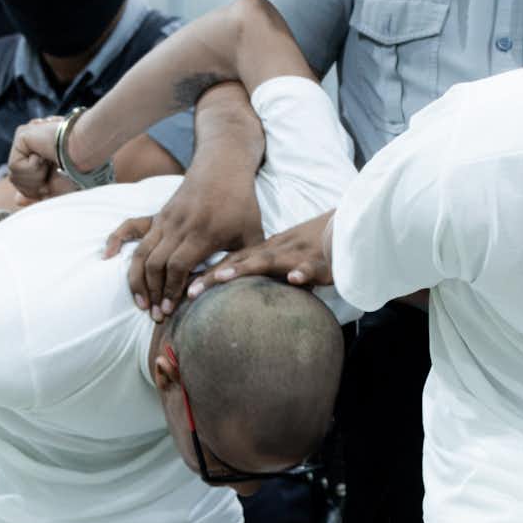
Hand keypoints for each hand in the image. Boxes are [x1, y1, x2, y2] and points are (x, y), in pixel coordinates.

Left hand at [6, 118, 76, 205]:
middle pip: (16, 181)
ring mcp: (26, 140)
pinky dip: (32, 168)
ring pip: (14, 176)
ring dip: (35, 177)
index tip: (50, 186)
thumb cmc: (78, 171)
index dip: (34, 191)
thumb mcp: (56, 190)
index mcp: (38, 158)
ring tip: (50, 161)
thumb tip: (16, 200)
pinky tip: (44, 155)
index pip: (23, 181)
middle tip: (53, 170)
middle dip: (35, 185)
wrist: (85, 153)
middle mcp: (30, 147)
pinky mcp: (21, 135)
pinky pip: (14, 166)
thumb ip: (37, 196)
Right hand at [104, 170, 264, 315]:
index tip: (169, 310)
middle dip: (153, 292)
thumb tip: (215, 292)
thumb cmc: (242, 206)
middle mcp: (179, 226)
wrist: (223, 167)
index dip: (170, 290)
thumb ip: (237, 265)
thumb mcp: (251, 236)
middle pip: (156, 263)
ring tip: (141, 303)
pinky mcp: (158, 215)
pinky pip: (130, 227)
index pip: (178, 266)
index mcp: (203, 232)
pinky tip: (108, 256)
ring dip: (138, 280)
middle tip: (155, 314)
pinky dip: (116, 240)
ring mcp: (165, 219)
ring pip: (142, 252)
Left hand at [185, 210, 334, 300]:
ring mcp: (294, 255)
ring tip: (222, 277)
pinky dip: (302, 272)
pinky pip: (310, 267)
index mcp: (262, 252)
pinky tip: (294, 279)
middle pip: (238, 262)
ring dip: (245, 268)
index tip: (179, 289)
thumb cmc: (307, 249)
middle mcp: (273, 252)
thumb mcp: (277, 259)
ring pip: (267, 261)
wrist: (342, 230)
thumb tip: (226, 291)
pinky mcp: (318, 262)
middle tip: (188, 292)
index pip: (227, 262)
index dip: (203, 274)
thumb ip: (255, 272)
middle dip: (213, 276)